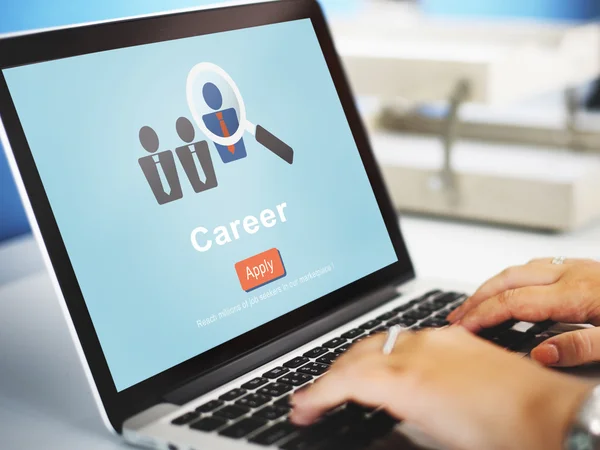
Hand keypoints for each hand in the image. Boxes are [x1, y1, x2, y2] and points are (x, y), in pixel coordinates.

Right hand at [290, 328, 589, 449]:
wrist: (552, 414)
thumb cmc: (503, 436)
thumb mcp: (433, 434)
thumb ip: (394, 412)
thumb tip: (372, 407)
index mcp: (407, 380)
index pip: (343, 380)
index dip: (314, 394)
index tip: (301, 407)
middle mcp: (417, 350)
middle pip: (354, 355)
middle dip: (327, 376)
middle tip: (313, 397)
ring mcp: (436, 337)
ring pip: (377, 340)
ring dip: (353, 360)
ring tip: (341, 381)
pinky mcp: (454, 335)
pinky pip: (404, 337)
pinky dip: (383, 351)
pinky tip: (384, 365)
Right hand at [448, 258, 599, 366]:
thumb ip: (581, 348)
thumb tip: (541, 354)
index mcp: (576, 293)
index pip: (513, 301)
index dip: (482, 314)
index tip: (463, 328)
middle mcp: (572, 274)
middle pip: (508, 279)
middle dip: (477, 298)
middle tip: (457, 316)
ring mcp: (577, 268)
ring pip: (520, 270)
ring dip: (492, 286)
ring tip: (476, 303)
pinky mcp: (585, 269)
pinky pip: (537, 267)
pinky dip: (514, 279)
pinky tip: (512, 290)